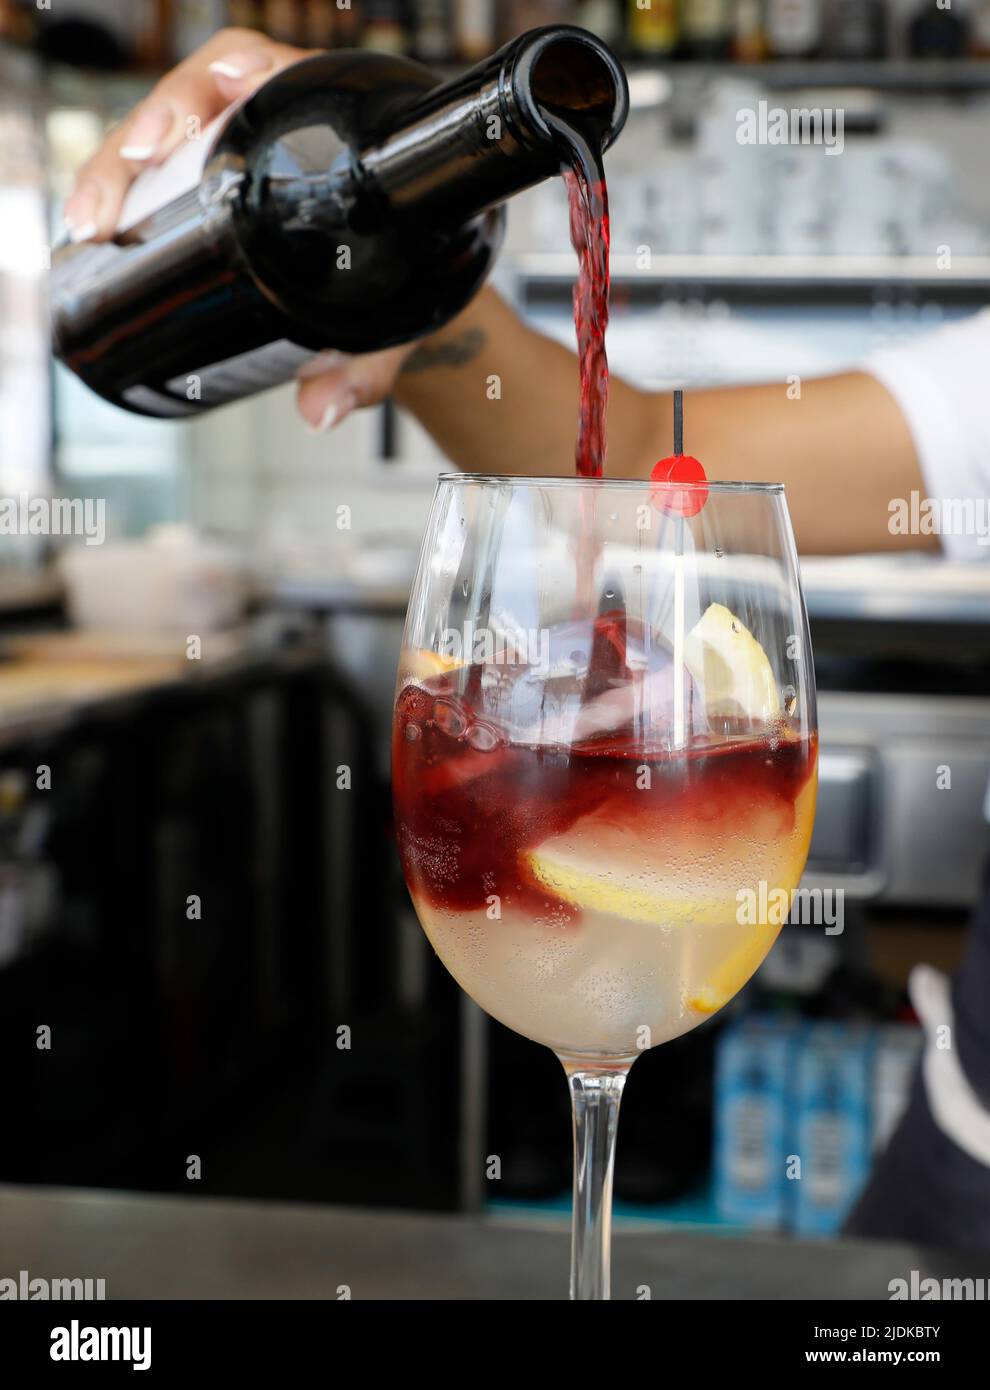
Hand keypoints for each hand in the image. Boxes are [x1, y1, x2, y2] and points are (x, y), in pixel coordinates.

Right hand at [63, 26, 412, 432]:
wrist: (416, 292)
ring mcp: (242, 146)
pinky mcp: (213, 177)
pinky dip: (124, 191)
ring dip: (117, 169)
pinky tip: (97, 224)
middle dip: (141, 137)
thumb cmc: (412, 286)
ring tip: (90, 224)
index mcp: (336, 123)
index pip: (266, 69)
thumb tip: (319, 409)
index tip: (196, 111)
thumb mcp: (398, 326)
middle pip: (197, 96)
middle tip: (107, 202)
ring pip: (166, 133)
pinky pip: (160, 168)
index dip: (223, 78)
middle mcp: (281, 119)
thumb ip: (368, 367)